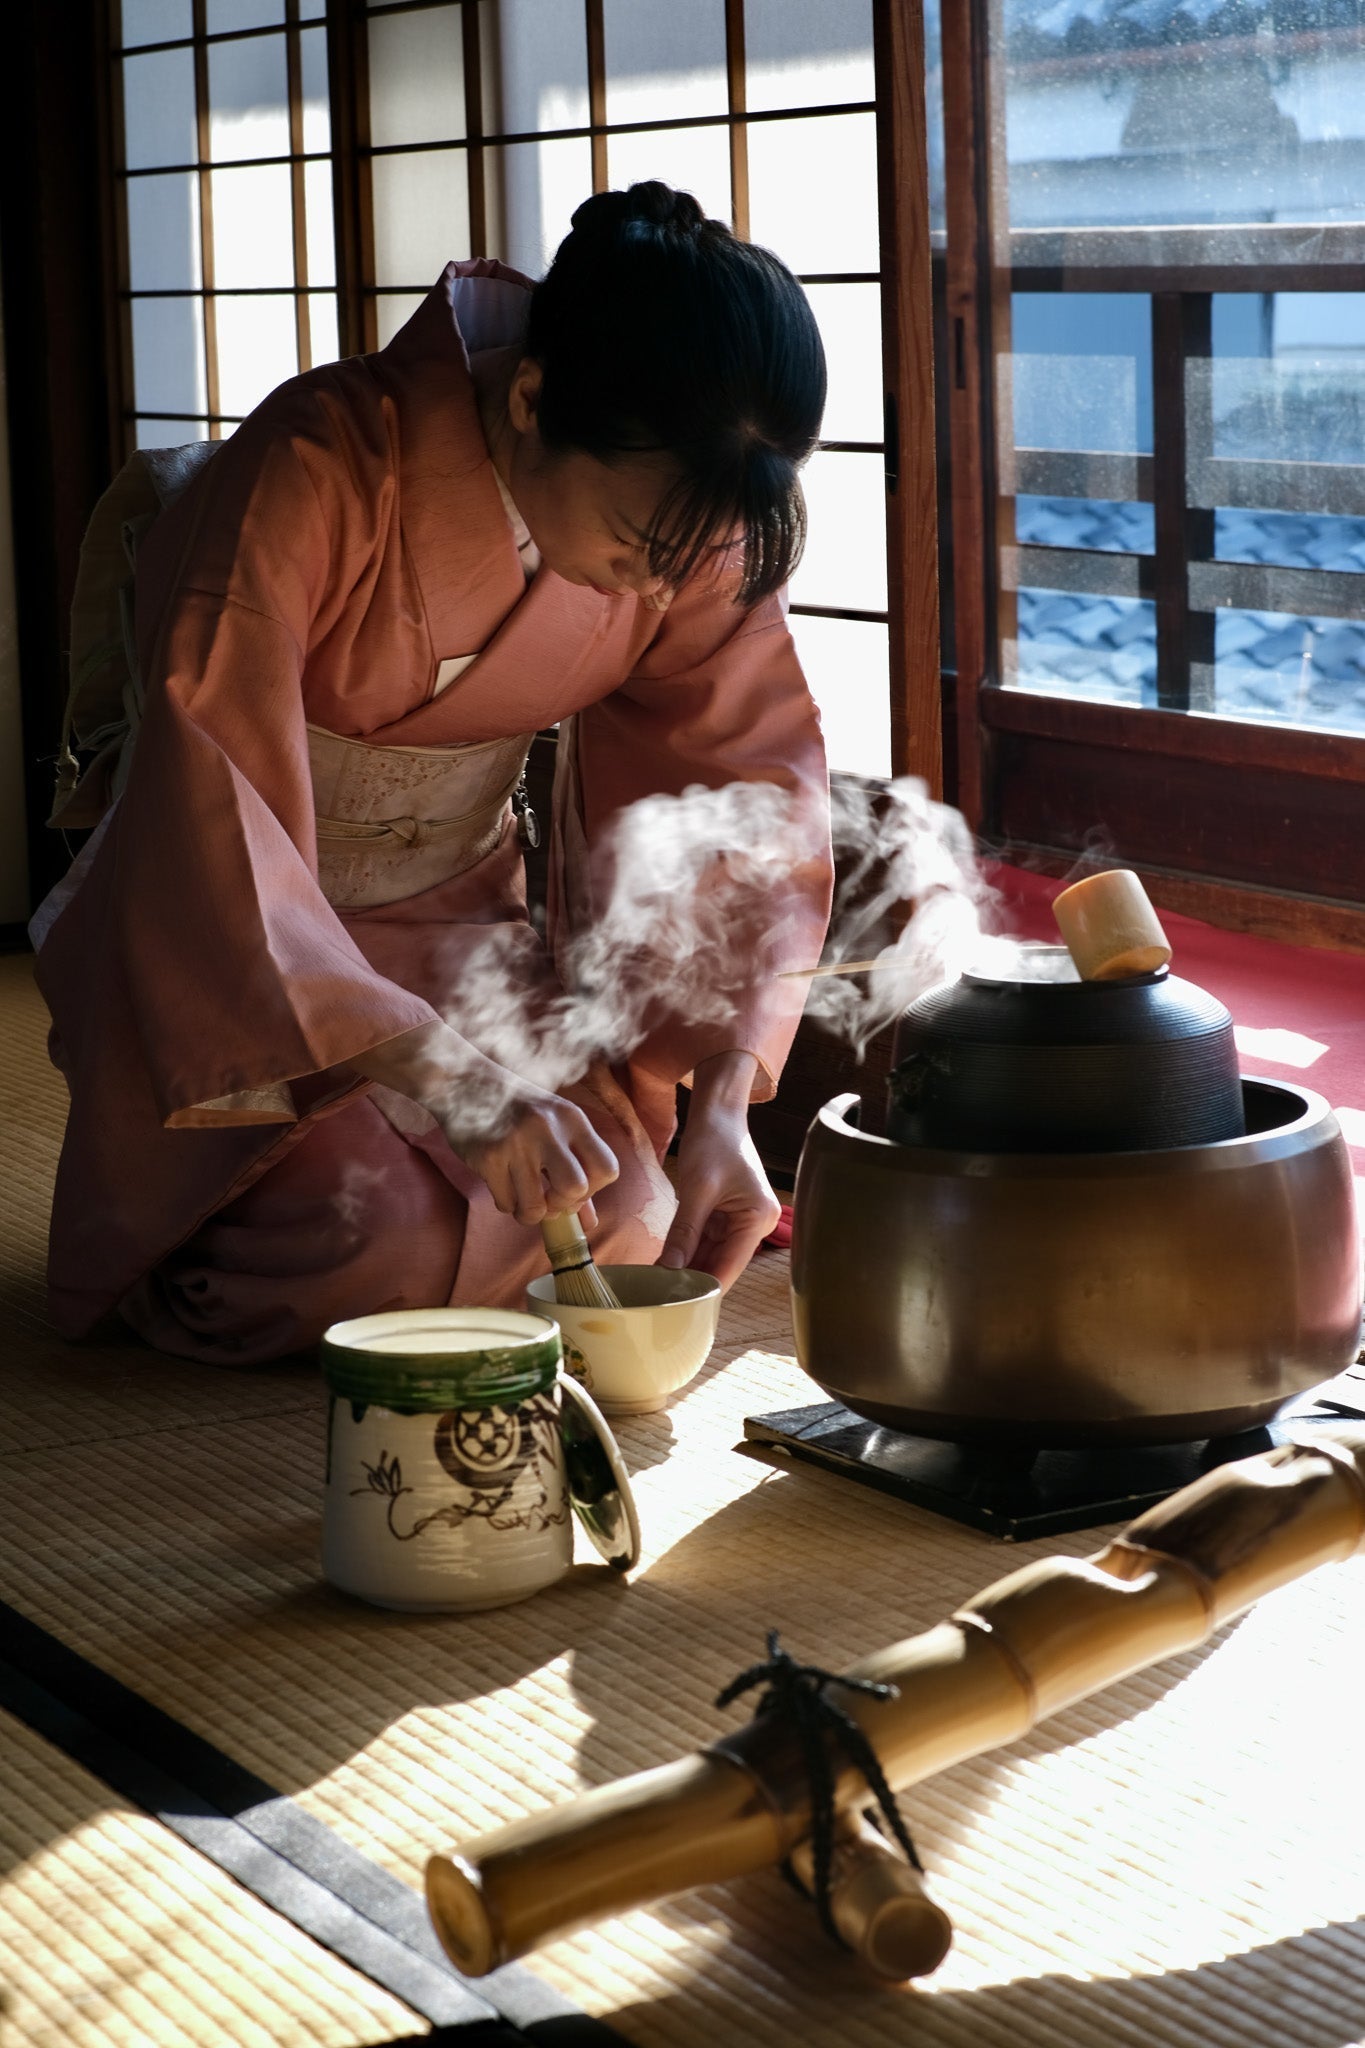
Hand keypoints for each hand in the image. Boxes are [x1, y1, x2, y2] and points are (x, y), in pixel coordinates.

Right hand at [351, 1021, 617, 1226]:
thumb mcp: (553, 1125)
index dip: (595, 1190)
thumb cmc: (516, 1108)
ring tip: (523, 1200)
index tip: (576, 1189)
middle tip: (549, 1200)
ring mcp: (516, 1144)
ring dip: (530, 1213)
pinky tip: (503, 1186)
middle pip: (576, 1189)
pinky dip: (507, 1204)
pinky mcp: (487, 1158)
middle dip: (563, 1206)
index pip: (607, 1168)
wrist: (464, 1082)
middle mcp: (548, 1129)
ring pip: (536, 1207)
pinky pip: (506, 1203)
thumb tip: (589, 1222)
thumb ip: (575, 1167)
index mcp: (572, 1118)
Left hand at [658, 1052, 780, 1289]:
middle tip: (659, 1299)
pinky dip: (686, 1251)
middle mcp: (756, 1225)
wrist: (718, 1111)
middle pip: (721, 1264)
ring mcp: (741, 1221)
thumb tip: (669, 1270)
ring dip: (687, 1268)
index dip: (703, 1287)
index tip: (677, 1307)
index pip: (730, 1267)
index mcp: (758, 1219)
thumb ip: (685, 1232)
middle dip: (692, 1280)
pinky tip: (665, 1264)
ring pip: (710, 1255)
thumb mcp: (697, 1189)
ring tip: (657, 1286)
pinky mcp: (727, 1215)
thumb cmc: (714, 1141)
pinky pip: (705, 1241)